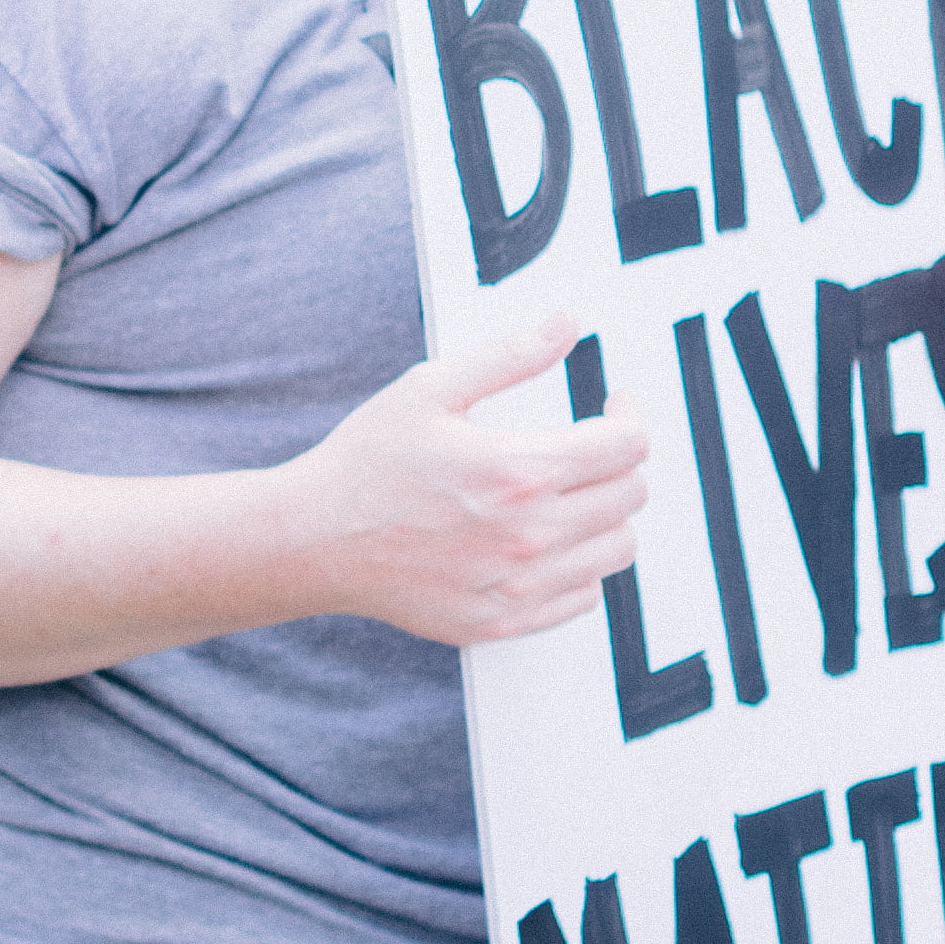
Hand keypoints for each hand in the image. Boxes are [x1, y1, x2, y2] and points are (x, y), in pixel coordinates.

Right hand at [284, 309, 651, 646]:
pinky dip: (580, 565)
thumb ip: (510, 355)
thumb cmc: (367, 462)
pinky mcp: (503, 621)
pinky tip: (546, 540)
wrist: (313, 540)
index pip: (627, 446)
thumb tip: (568, 322)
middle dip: (620, 460)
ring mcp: (518, 585)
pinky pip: (583, 596)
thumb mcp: (431, 389)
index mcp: (519, 470)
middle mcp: (529, 533)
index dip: (631, 415)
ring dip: (607, 514)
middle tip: (588, 446)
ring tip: (571, 493)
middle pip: (630, 495)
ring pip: (616, 549)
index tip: (615, 405)